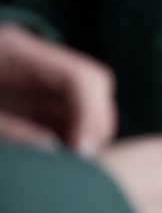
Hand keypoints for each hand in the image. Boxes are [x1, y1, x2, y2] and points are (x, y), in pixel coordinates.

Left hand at [0, 23, 116, 154]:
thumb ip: (14, 132)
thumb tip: (56, 151)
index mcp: (16, 51)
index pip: (79, 74)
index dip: (92, 114)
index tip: (85, 152)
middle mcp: (34, 56)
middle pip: (93, 82)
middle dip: (97, 123)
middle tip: (85, 161)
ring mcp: (36, 73)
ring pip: (87, 96)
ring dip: (89, 130)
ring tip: (74, 161)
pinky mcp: (32, 91)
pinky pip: (67, 108)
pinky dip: (73, 132)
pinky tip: (65, 153)